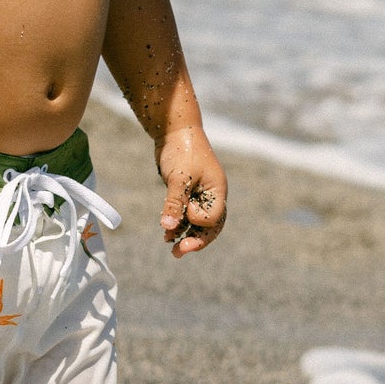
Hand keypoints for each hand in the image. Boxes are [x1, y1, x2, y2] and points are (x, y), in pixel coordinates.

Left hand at [157, 128, 226, 255]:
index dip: (198, 219)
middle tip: (179, 252)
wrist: (175, 130)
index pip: (214, 218)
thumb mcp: (178, 177)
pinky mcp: (188, 193)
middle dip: (196, 240)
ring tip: (172, 250)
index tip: (186, 208)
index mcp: (217, 190)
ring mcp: (200, 195)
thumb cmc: (182, 150)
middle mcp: (212, 195)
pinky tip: (167, 234)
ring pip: (197, 224)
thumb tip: (168, 227)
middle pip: (210, 226)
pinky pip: (186, 215)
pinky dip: (178, 225)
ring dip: (185, 235)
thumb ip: (174, 203)